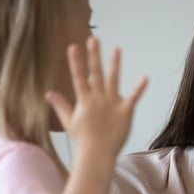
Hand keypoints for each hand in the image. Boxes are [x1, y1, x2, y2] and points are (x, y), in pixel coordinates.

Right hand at [46, 36, 147, 156]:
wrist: (97, 155)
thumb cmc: (83, 140)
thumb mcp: (69, 121)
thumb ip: (60, 105)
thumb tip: (48, 93)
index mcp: (84, 101)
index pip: (78, 77)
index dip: (76, 62)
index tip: (73, 46)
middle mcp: (97, 99)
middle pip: (95, 74)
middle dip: (94, 56)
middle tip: (94, 39)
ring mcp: (112, 104)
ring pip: (113, 80)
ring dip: (114, 64)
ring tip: (116, 49)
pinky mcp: (125, 112)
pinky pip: (133, 98)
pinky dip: (139, 88)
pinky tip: (145, 77)